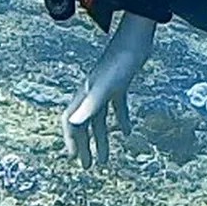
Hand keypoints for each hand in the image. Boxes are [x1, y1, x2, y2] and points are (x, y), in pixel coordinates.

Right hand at [63, 12, 155, 167]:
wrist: (136, 39)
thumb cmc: (120, 62)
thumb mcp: (106, 87)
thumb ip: (90, 105)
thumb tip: (73, 123)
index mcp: (85, 95)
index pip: (70, 121)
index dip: (71, 139)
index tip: (75, 157)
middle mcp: (92, 93)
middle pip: (83, 124)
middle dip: (85, 145)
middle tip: (88, 166)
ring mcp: (105, 89)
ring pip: (99, 119)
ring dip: (101, 138)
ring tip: (105, 159)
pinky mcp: (119, 85)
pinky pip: (117, 107)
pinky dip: (121, 120)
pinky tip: (128, 132)